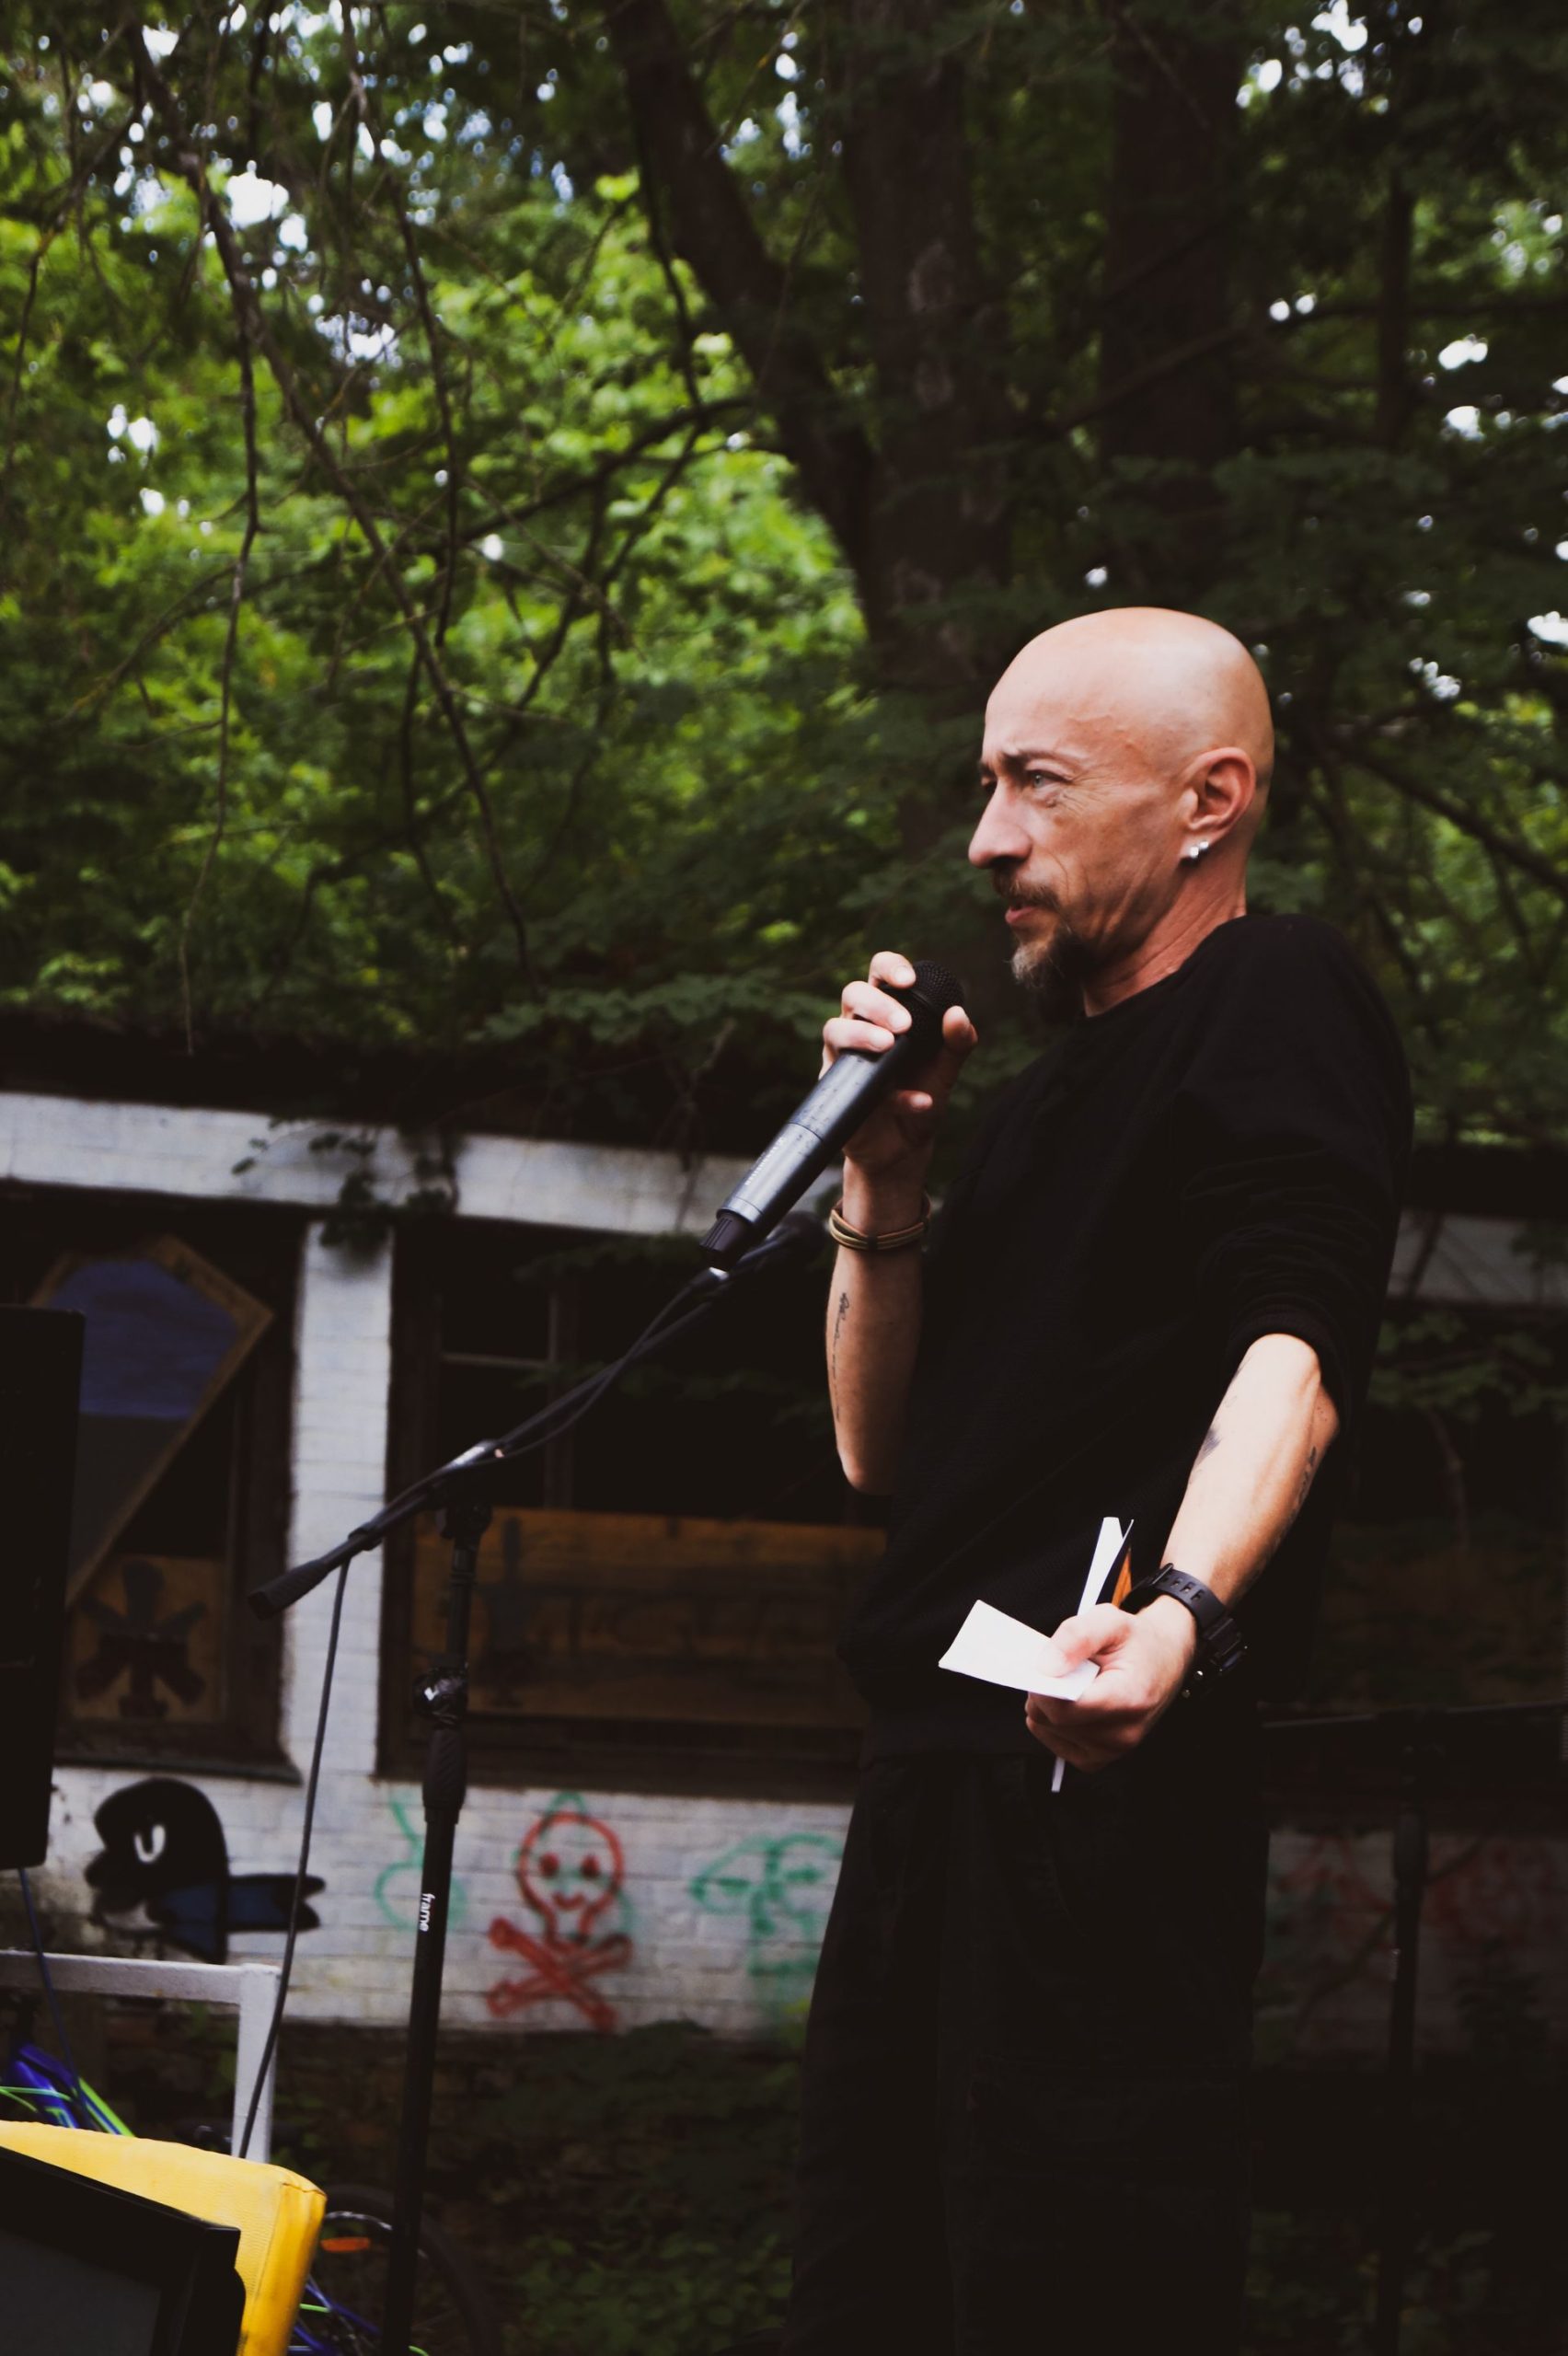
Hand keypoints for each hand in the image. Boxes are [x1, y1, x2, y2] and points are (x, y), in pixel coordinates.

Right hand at [821, 950, 976, 1201]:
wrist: (904, 1148)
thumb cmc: (921, 1095)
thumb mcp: (946, 1070)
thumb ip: (957, 1043)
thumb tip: (958, 1015)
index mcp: (885, 1013)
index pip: (878, 975)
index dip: (889, 967)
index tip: (909, 980)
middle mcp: (857, 1028)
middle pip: (851, 994)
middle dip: (876, 1004)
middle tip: (903, 1024)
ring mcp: (842, 1059)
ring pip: (834, 1030)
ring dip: (862, 1034)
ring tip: (890, 1047)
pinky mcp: (838, 1092)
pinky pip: (854, 1084)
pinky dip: (890, 1095)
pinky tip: (917, 1103)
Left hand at [1024, 1598, 1198, 1772]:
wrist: (1165, 1660)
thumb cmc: (1137, 1641)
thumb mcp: (1110, 1620)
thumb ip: (1077, 1636)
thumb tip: (1046, 1666)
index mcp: (1127, 1700)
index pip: (1063, 1708)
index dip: (1044, 1685)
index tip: (1046, 1664)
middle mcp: (1122, 1734)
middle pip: (1051, 1719)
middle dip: (1045, 1690)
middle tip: (1062, 1667)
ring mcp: (1110, 1751)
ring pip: (1047, 1729)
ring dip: (1049, 1703)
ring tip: (1074, 1683)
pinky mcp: (1098, 1758)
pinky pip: (1053, 1740)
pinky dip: (1052, 1720)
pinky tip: (1072, 1701)